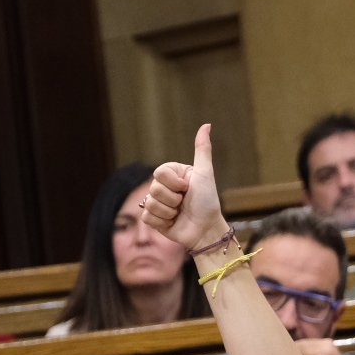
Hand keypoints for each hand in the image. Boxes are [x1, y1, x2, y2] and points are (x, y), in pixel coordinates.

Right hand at [143, 123, 228, 252]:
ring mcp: (157, 203)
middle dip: (173, 199)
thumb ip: (202, 150)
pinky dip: (162, 222)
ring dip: (169, 212)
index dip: (174, 183)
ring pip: (149, 204)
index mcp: (173, 174)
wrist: (206, 230)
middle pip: (153, 188)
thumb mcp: (205, 174)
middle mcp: (163, 186)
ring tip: (180, 213)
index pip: (159, 173)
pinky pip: (147, 217)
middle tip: (184, 202)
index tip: (187, 188)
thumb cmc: (208, 201)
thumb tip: (207, 124)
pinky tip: (173, 222)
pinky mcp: (153, 219)